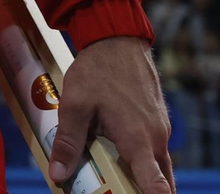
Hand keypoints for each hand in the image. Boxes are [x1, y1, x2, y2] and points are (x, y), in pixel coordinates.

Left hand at [48, 36, 172, 192]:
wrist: (117, 40)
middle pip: (160, 181)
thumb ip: (68, 142)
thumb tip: (58, 175)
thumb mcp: (75, 105)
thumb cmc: (97, 70)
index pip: (157, 185)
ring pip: (158, 165)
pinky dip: (142, 160)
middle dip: (142, 191)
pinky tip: (118, 155)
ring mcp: (160, 129)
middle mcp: (156, 138)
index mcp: (138, 140)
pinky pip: (154, 149)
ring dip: (143, 176)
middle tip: (118, 190)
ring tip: (117, 181)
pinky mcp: (157, 121)